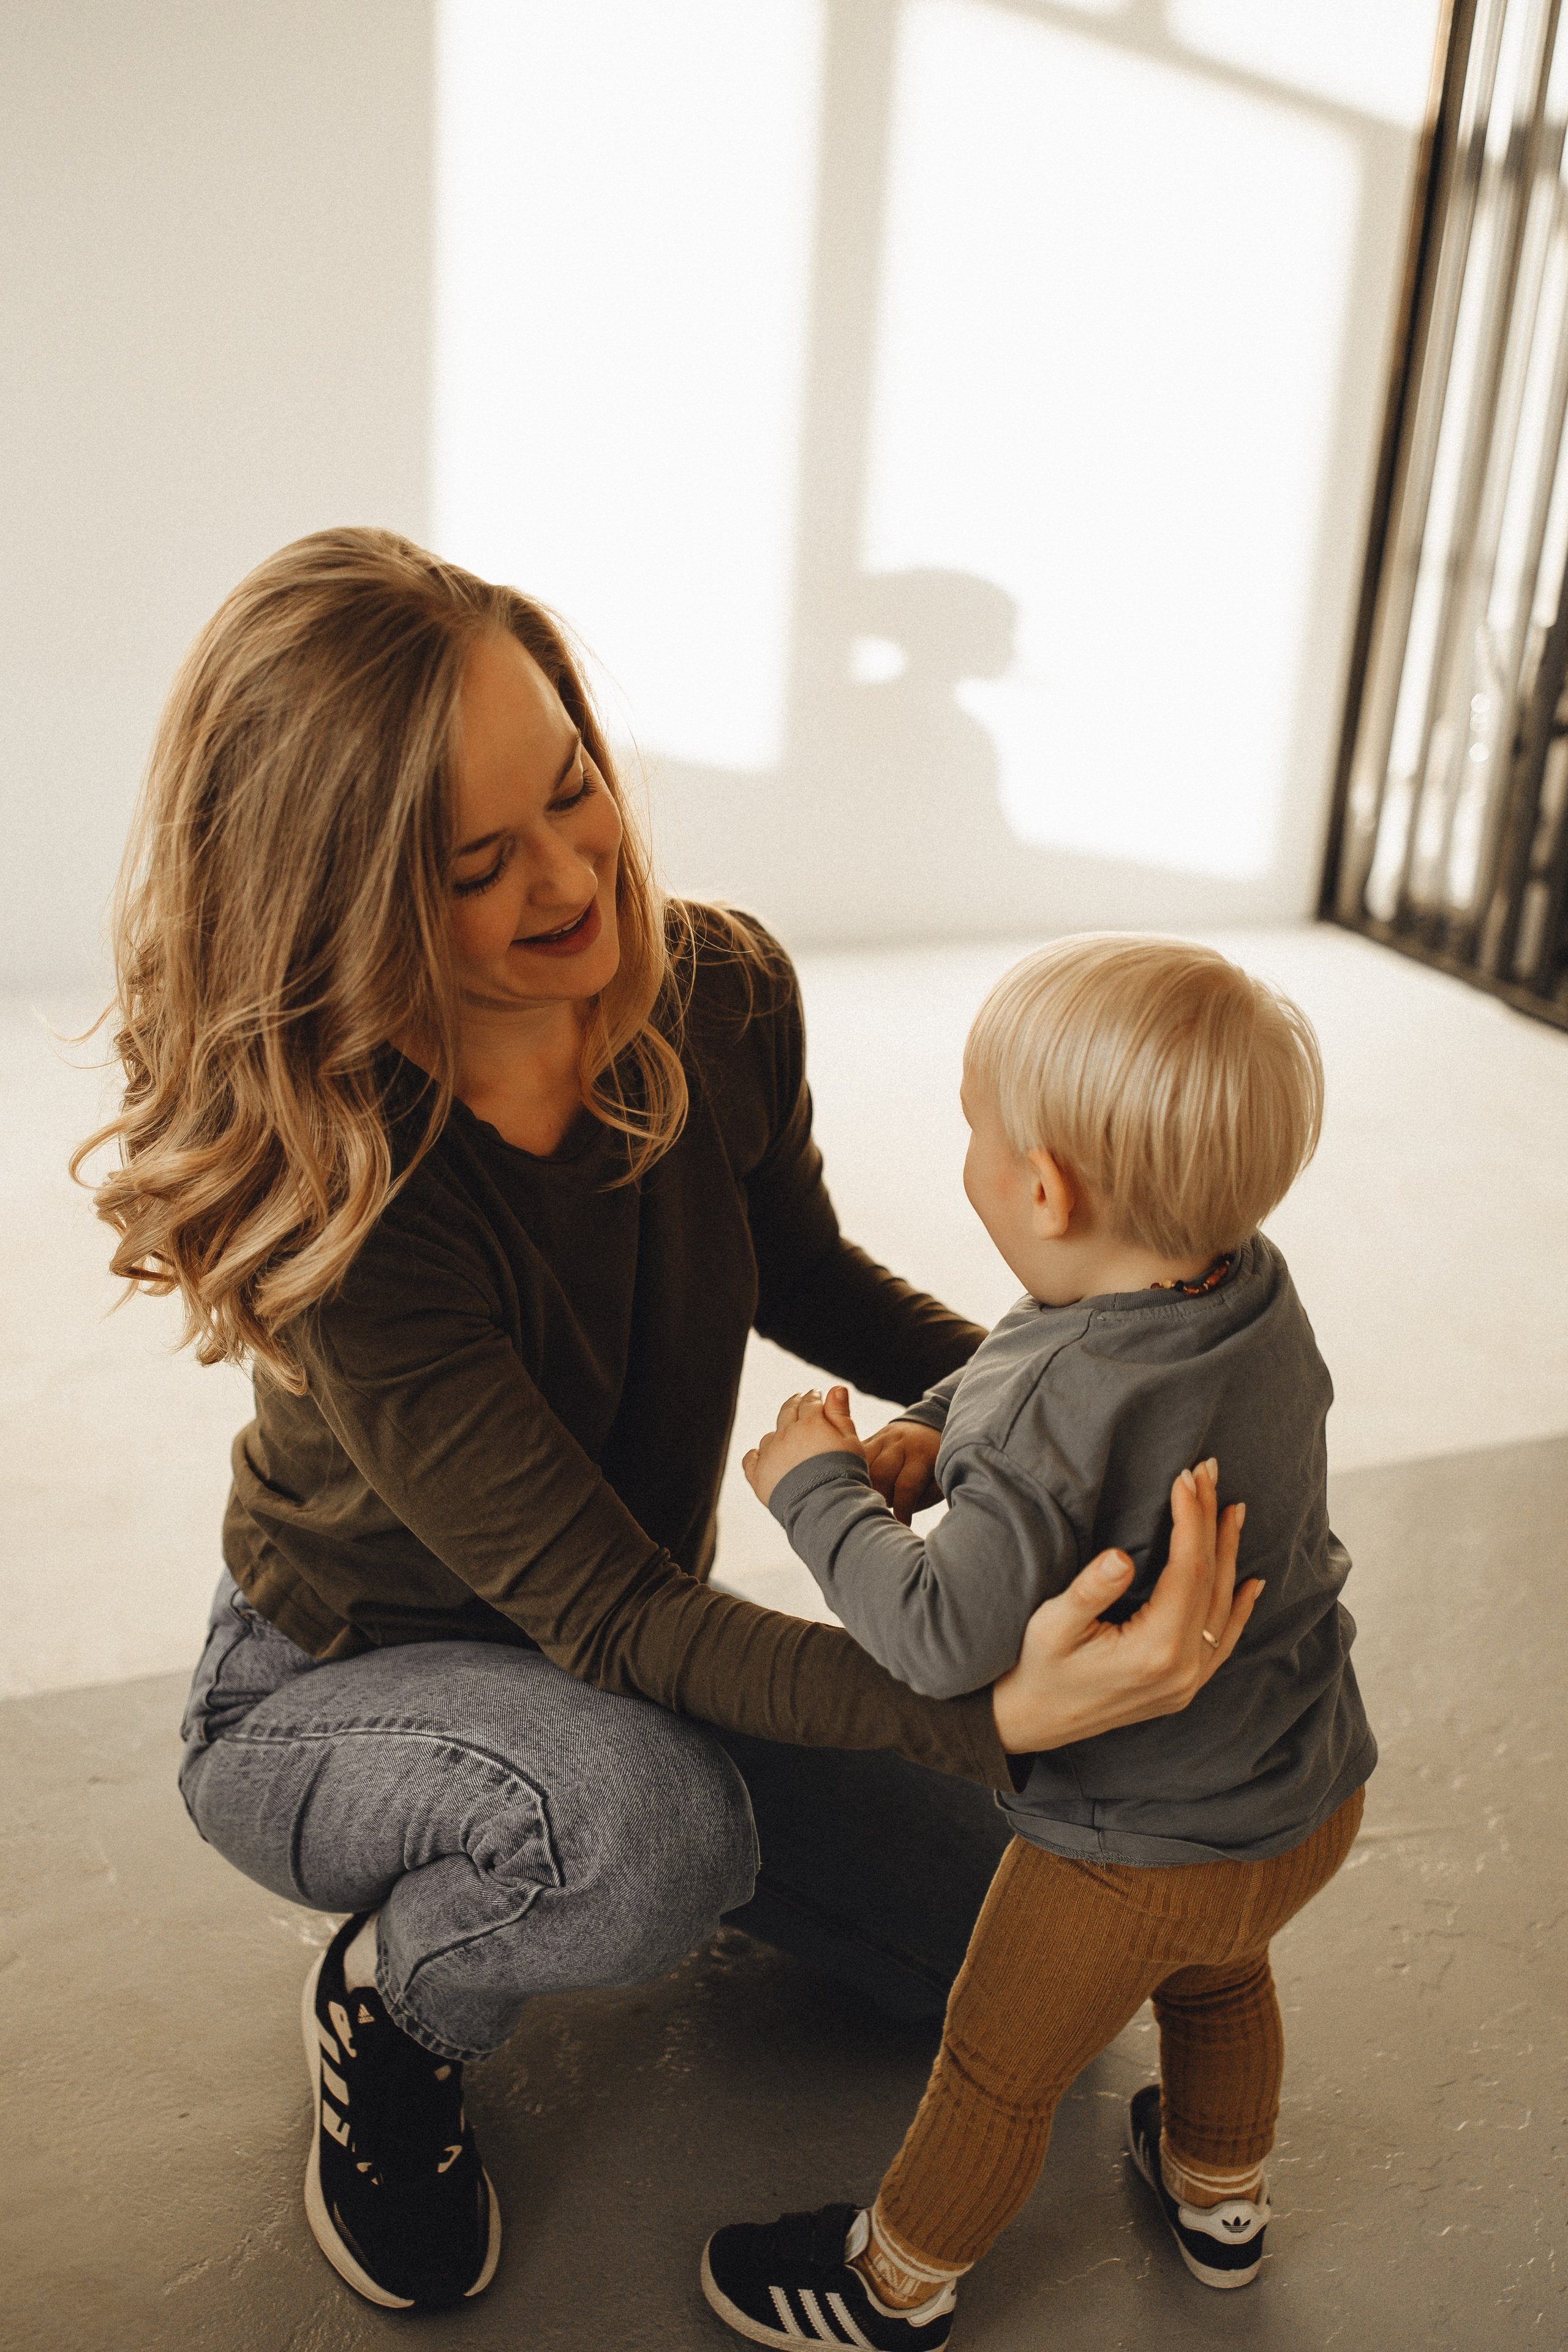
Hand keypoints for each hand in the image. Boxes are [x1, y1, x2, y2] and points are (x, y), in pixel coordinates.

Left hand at [743, 1386, 865, 1509]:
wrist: (826, 1507)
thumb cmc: (844, 1474)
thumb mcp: (850, 1441)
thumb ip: (840, 1413)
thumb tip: (835, 1388)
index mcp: (810, 1423)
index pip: (810, 1402)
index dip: (814, 1397)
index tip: (816, 1395)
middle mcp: (786, 1434)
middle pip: (787, 1412)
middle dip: (795, 1404)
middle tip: (800, 1401)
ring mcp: (770, 1455)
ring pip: (770, 1436)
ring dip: (778, 1432)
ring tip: (785, 1435)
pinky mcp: (759, 1477)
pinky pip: (750, 1460)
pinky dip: (755, 1456)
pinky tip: (759, 1455)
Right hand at [863, 1419, 943, 1522]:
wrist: (927, 1428)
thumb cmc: (935, 1464)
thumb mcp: (940, 1479)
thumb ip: (925, 1497)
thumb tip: (902, 1517)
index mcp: (922, 1455)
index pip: (906, 1486)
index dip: (902, 1510)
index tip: (902, 1523)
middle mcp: (901, 1443)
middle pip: (881, 1474)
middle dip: (880, 1497)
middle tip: (884, 1509)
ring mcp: (883, 1438)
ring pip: (864, 1464)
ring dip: (864, 1485)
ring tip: (870, 1499)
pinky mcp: (871, 1438)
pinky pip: (856, 1455)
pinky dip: (853, 1471)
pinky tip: (854, 1485)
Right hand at [991, 1459, 1260, 1753]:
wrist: (1029, 1723)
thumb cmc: (1034, 1669)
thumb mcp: (1050, 1626)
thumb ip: (1089, 1592)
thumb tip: (1121, 1557)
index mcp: (1154, 1652)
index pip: (1188, 1570)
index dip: (1190, 1519)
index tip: (1185, 1477)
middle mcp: (1182, 1670)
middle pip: (1211, 1582)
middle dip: (1211, 1522)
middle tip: (1209, 1473)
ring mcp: (1188, 1683)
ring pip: (1224, 1608)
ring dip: (1229, 1555)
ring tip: (1231, 1509)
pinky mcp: (1184, 1688)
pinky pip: (1224, 1642)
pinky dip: (1241, 1608)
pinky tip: (1253, 1583)